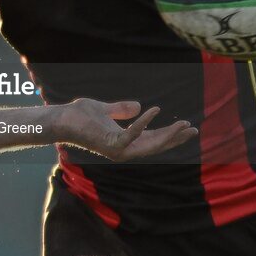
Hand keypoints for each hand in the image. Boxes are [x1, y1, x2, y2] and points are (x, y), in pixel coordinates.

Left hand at [54, 99, 196, 161]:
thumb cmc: (79, 116)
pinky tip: (152, 111)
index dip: (171, 135)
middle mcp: (124, 149)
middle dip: (175, 138)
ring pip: (149, 145)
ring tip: (183, 124)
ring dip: (167, 135)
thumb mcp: (105, 109)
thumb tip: (138, 106)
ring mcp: (117, 150)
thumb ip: (120, 109)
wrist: (62, 119)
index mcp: (125, 141)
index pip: (154, 140)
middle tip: (194, 129)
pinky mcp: (109, 145)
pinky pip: (131, 136)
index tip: (187, 127)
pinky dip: (142, 123)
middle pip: (156, 146)